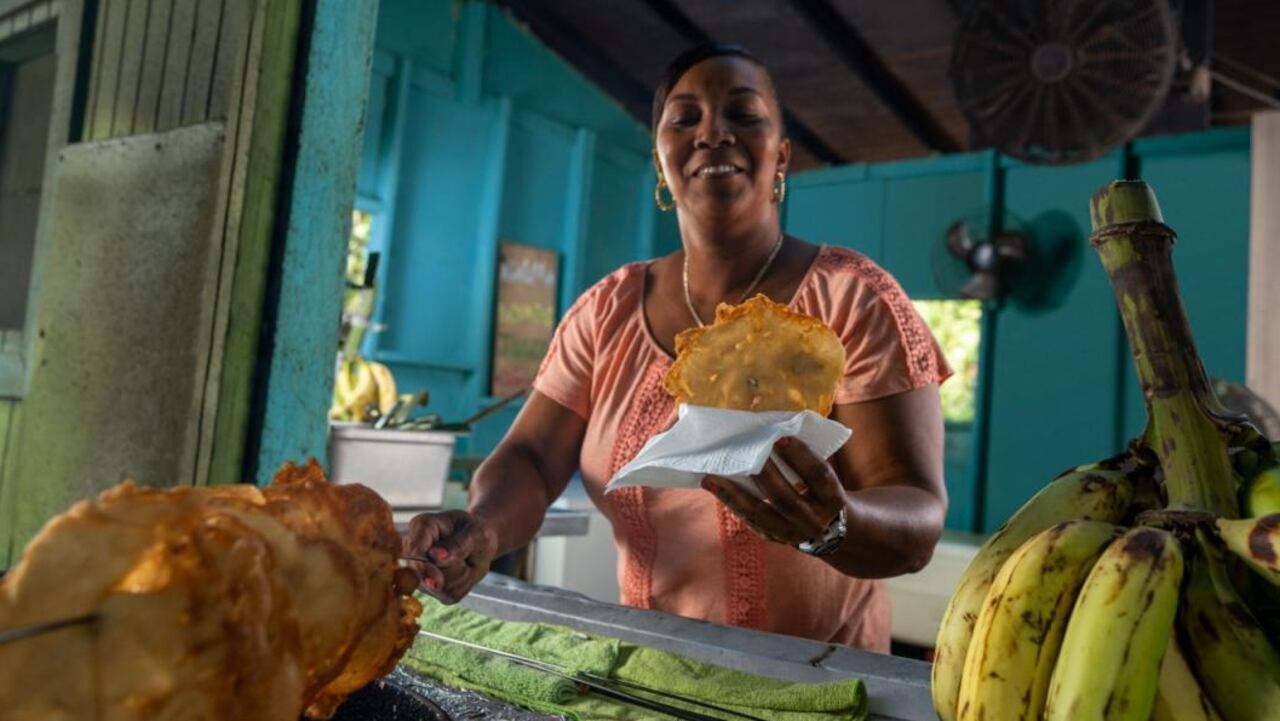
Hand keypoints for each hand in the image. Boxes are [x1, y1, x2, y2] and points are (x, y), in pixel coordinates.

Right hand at [401, 510, 498, 602]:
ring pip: (437, 588)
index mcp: (421, 526)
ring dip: (459, 579)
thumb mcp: (475, 533)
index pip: (413, 551)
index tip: (438, 580)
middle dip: (449, 574)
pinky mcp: (431, 587)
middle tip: (467, 561)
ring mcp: (420, 570)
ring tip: (466, 562)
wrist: (481, 543)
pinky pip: (448, 595)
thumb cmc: (476, 532)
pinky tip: (465, 572)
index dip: (424, 568)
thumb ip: (457, 544)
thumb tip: (435, 557)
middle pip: (422, 574)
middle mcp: (414, 549)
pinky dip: (462, 586)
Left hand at [702, 437, 846, 547]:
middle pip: (786, 499)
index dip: (801, 457)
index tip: (781, 436)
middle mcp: (814, 521)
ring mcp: (793, 534)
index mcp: (833, 500)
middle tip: (743, 452)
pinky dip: (733, 503)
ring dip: (734, 495)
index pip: (818, 476)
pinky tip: (715, 488)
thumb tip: (775, 428)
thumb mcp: (828, 479)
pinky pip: (751, 521)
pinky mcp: (776, 538)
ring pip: (762, 515)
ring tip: (711, 476)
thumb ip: (808, 460)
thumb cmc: (825, 491)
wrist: (836, 533)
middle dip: (764, 475)